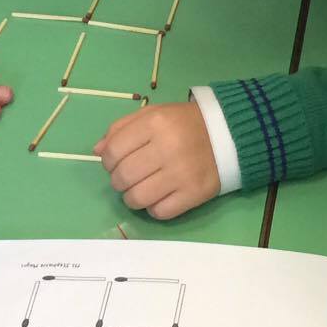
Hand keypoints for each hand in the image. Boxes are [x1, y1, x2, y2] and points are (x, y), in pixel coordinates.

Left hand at [94, 102, 220, 219]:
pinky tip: (159, 197)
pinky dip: (153, 209)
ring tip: (139, 190)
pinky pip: (160, 212)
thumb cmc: (183, 124)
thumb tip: (97, 151)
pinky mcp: (194, 193)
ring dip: (131, 198)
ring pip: (137, 198)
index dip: (107, 161)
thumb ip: (121, 128)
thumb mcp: (153, 114)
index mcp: (154, 123)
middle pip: (123, 176)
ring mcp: (182, 173)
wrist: (228, 134)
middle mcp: (167, 147)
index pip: (113, 151)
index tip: (114, 163)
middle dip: (118, 181)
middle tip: (127, 178)